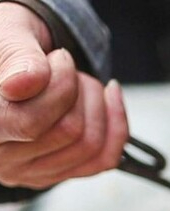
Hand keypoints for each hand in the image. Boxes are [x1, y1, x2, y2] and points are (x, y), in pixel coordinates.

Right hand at [0, 2, 126, 188]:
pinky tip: (109, 97)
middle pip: (68, 132)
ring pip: (89, 146)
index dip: (60, 85)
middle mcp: (0, 157)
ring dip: (98, 104)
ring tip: (79, 80)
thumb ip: (19, 57)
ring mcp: (27, 171)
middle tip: (68, 65)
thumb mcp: (11, 35)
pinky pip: (103, 159)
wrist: (16, 63)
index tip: (60, 57)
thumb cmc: (11, 49)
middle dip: (81, 89)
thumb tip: (23, 84)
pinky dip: (117, 125)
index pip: (29, 121)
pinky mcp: (55, 175)